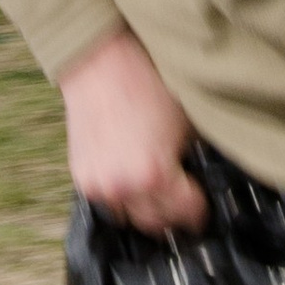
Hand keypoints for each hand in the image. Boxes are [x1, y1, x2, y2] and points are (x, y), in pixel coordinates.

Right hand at [57, 26, 205, 233]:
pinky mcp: (80, 176)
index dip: (200, 210)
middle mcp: (123, 187)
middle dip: (173, 214)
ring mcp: (97, 185)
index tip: (204, 208)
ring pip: (129, 216)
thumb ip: (192, 159)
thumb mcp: (187, 122)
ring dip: (144, 208)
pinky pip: (107, 200)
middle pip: (155, 223)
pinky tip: (133, 176)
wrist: (101, 61)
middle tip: (185, 202)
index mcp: (154, 175)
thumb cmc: (147, 82)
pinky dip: (122, 194)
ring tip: (158, 190)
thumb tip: (200, 177)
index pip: (187, 213)